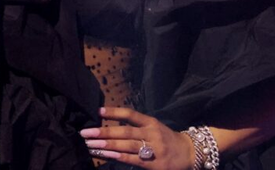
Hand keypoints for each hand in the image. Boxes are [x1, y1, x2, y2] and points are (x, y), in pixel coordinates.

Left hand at [80, 107, 194, 168]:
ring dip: (107, 144)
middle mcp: (151, 133)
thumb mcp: (155, 128)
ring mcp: (153, 148)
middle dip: (103, 131)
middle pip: (124, 131)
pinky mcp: (154, 164)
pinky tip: (105, 154)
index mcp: (150, 122)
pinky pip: (132, 159)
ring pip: (126, 145)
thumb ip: (136, 127)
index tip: (98, 111)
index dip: (113, 112)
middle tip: (85, 132)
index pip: (130, 114)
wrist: (189, 153)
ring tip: (90, 144)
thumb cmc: (167, 140)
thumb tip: (110, 127)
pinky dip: (117, 156)